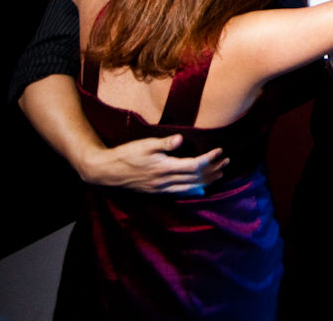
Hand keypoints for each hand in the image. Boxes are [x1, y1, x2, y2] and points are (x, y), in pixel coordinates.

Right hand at [80, 135, 226, 193]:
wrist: (106, 172)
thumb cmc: (125, 155)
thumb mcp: (144, 145)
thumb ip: (164, 144)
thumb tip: (180, 139)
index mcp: (164, 168)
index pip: (194, 166)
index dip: (209, 159)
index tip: (220, 151)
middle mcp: (165, 182)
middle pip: (196, 178)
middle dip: (213, 170)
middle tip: (227, 161)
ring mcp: (161, 189)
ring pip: (190, 187)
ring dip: (207, 180)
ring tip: (220, 173)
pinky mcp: (156, 192)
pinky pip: (181, 193)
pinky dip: (194, 189)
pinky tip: (201, 187)